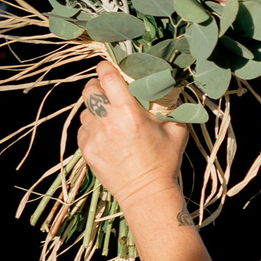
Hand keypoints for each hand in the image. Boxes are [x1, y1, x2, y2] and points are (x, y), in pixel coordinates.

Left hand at [74, 60, 189, 207]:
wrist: (146, 193)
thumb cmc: (164, 162)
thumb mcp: (177, 130)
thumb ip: (172, 106)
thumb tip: (170, 89)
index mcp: (129, 112)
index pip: (107, 78)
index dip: (105, 68)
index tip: (108, 67)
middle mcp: (108, 121)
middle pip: (89, 90)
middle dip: (97, 86)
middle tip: (107, 91)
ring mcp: (94, 136)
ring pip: (85, 110)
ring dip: (95, 109)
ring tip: (109, 117)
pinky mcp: (86, 150)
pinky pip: (83, 129)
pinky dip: (91, 127)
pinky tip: (105, 134)